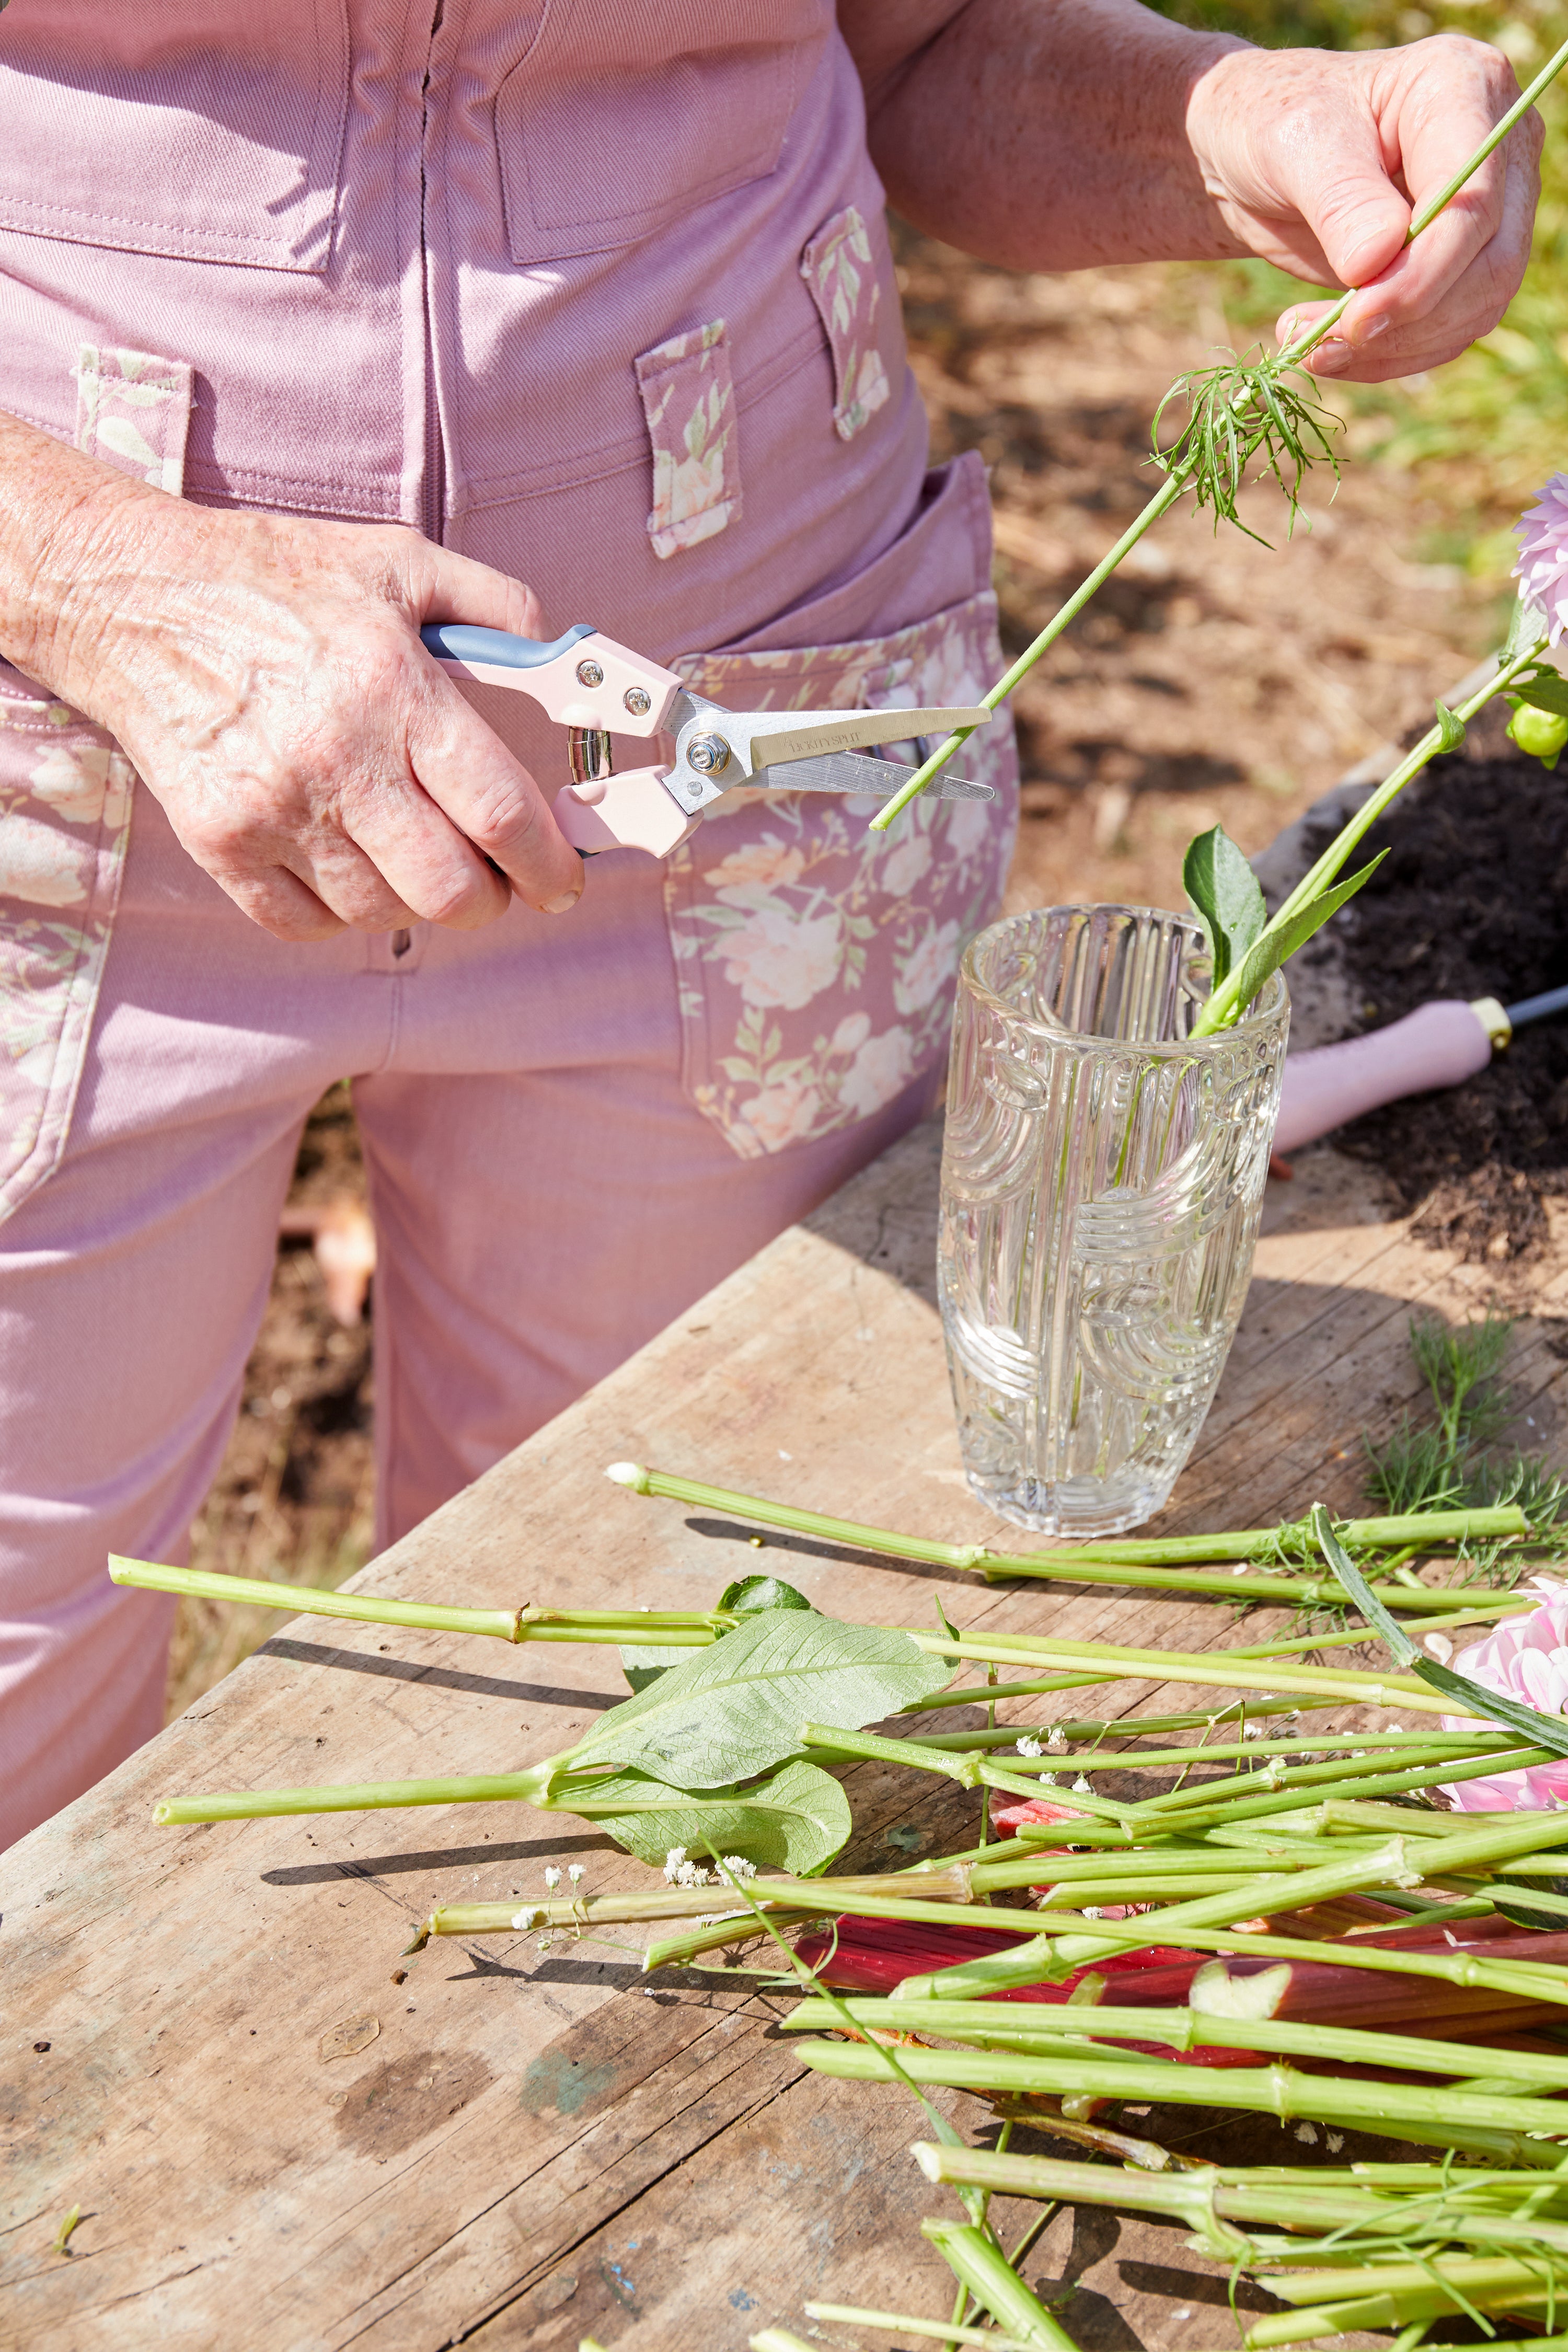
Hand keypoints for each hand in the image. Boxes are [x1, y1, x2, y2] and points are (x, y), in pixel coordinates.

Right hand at [32, 467, 582, 938]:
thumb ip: (493, 603)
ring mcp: (274, 808)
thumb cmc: (274, 579)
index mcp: (395, 689)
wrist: (132, 598)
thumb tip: (558, 653)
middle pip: (448, 888)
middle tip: (493, 881)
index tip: (562, 879)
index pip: (499, 812)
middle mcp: (338, 757)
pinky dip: (340, 912)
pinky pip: (306, 923)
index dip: (547, 863)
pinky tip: (344, 864)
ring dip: (415, 901)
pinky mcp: (220, 842)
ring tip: (411, 856)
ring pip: (382, 912)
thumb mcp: (397, 561)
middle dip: (490, 899)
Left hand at [1187, 34, 1541, 381]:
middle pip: (1491, 261)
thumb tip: (1378, 261)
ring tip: (1312, 348)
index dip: (1424, 271)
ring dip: (1397, 347)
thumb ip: (1342, 200)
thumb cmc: (1277, 128)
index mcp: (1463, 87)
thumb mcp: (1296, 146)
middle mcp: (1495, 147)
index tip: (1354, 317)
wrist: (1258, 157)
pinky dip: (1392, 355)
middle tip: (1324, 344)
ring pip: (1477, 306)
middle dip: (1411, 319)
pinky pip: (1450, 329)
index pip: (1473, 199)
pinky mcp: (1462, 264)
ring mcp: (1488, 210)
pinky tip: (1331, 352)